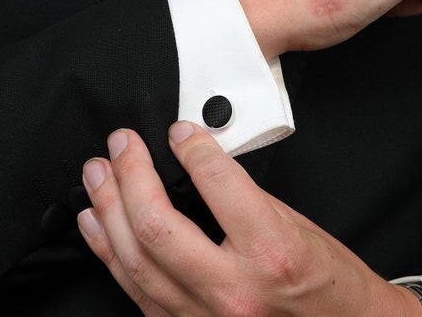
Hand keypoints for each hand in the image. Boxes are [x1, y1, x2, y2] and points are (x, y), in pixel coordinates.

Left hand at [78, 123, 421, 315]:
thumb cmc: (325, 281)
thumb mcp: (295, 224)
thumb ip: (241, 195)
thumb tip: (196, 161)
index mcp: (272, 252)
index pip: (215, 183)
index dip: (191, 147)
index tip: (178, 131)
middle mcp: (235, 291)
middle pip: (158, 227)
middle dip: (130, 175)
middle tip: (121, 142)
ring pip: (136, 261)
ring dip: (108, 209)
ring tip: (97, 174)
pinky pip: (137, 290)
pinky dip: (109, 253)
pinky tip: (96, 223)